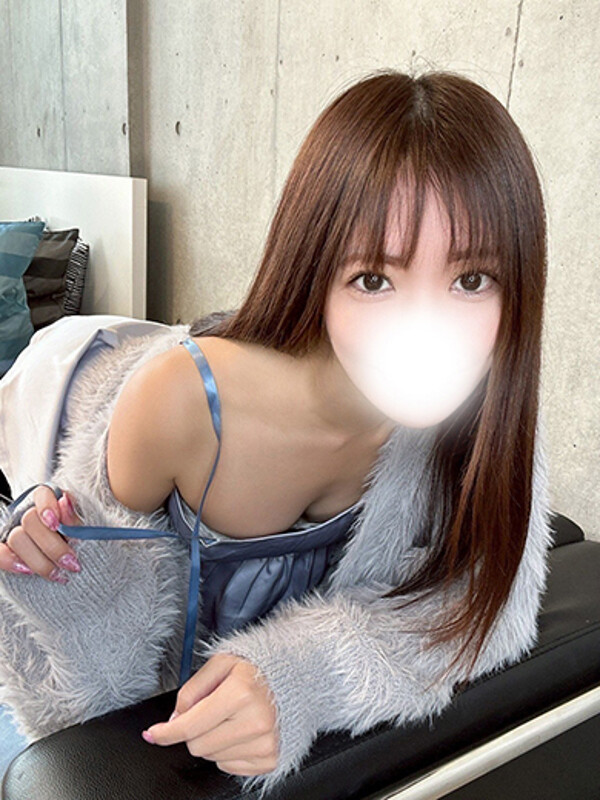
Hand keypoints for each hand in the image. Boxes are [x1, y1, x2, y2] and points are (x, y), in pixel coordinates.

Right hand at [0, 485, 82, 581]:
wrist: (61, 557)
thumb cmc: (74, 537)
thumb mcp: (79, 526)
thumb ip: (73, 517)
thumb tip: (65, 502)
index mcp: (48, 500)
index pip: (42, 494)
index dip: (46, 507)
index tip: (55, 524)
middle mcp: (28, 512)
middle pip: (30, 520)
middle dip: (52, 546)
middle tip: (71, 562)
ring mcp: (13, 529)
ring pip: (16, 538)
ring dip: (39, 560)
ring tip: (58, 574)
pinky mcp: (4, 547)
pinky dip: (11, 562)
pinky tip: (28, 571)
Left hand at [142, 653, 279, 775]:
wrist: (294, 678)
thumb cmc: (257, 669)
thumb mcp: (221, 663)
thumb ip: (193, 688)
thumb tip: (175, 717)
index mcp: (241, 694)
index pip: (191, 724)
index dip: (166, 731)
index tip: (152, 734)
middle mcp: (255, 721)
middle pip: (197, 745)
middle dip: (195, 730)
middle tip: (211, 710)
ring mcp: (265, 743)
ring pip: (212, 757)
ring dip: (213, 740)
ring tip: (232, 717)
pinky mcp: (270, 758)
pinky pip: (229, 767)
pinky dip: (228, 751)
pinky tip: (240, 730)